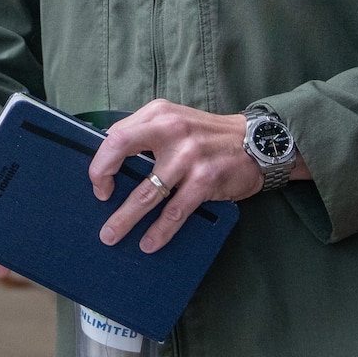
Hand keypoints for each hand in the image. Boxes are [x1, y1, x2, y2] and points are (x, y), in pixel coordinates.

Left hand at [89, 103, 297, 252]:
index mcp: (159, 114)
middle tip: (99, 200)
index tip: (99, 180)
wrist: (258, 143)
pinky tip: (149, 242)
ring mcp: (188, 156)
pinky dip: (159, 231)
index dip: (102, 159)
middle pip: (121, 149)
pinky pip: (174, 212)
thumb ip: (147, 133)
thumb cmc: (209, 136)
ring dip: (125, 218)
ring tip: (111, 235)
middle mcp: (171, 130)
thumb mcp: (176, 120)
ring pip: (146, 193)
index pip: (117, 134)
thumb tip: (111, 161)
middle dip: (101, 176)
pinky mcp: (204, 180)